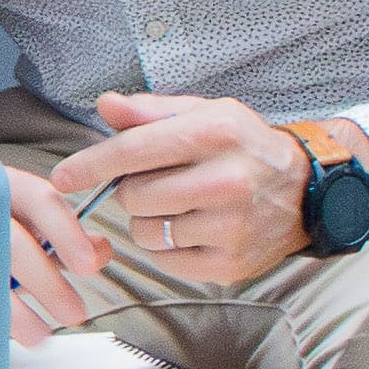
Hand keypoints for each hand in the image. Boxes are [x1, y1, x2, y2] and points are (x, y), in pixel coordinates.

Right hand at [0, 162, 105, 340]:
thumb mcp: (30, 219)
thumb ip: (68, 234)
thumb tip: (98, 251)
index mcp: (4, 186)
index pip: (39, 200)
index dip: (66, 232)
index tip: (88, 264)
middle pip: (12, 241)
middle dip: (47, 282)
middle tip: (74, 311)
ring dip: (16, 311)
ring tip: (40, 334)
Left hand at [38, 93, 309, 295]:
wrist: (306, 190)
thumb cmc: (245, 146)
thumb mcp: (205, 113)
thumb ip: (150, 111)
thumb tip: (106, 105)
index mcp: (215, 133)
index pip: (134, 151)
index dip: (90, 165)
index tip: (62, 178)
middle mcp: (225, 180)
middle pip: (134, 195)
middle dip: (131, 189)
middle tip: (157, 181)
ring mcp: (230, 227)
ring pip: (146, 231)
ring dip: (148, 219)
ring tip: (178, 204)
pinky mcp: (230, 264)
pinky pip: (166, 259)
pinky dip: (167, 246)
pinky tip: (192, 227)